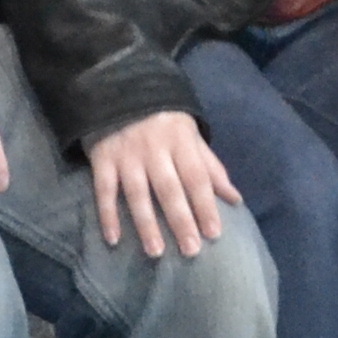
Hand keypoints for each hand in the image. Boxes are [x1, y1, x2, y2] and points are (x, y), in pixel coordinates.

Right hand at [86, 108, 241, 257]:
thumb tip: (235, 199)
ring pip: (138, 194)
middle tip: (191, 251)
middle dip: (181, 221)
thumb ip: (211, 167)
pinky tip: (113, 238)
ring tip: (156, 252)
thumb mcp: (190, 135)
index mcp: (181, 142)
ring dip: (146, 224)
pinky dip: (107, 214)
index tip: (214, 234)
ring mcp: (127, 154)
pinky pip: (104, 190)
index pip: (197, 178)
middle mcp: (155, 149)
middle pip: (170, 189)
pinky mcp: (102, 158)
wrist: (118, 86)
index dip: (206, 206)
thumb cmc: (162, 119)